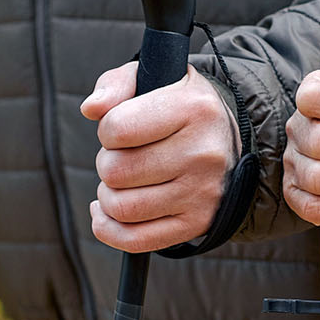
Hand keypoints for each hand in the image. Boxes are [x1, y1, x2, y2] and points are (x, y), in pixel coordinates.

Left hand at [82, 64, 238, 253]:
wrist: (228, 140)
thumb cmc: (179, 106)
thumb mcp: (154, 78)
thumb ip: (116, 83)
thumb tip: (91, 109)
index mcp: (194, 108)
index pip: (117, 128)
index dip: (107, 129)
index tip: (122, 128)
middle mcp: (203, 153)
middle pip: (115, 171)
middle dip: (107, 162)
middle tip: (124, 156)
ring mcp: (202, 193)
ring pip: (121, 207)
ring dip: (108, 194)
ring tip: (123, 180)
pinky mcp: (197, 223)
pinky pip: (134, 240)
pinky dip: (108, 228)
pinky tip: (106, 211)